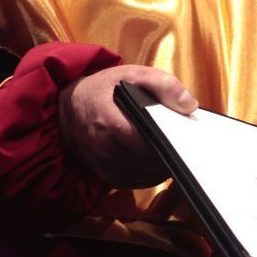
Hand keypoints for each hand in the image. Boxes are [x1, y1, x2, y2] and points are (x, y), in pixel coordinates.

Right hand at [57, 64, 196, 187]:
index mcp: (109, 122)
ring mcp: (102, 164)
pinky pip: (133, 183)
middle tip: (185, 148)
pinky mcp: (104, 174)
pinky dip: (148, 177)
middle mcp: (103, 148)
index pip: (147, 143)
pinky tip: (157, 164)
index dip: (169, 143)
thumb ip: (162, 84)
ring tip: (174, 154)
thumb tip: (189, 105)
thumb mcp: (131, 74)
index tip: (186, 139)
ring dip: (160, 169)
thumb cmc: (102, 89)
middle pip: (147, 162)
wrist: (67, 108)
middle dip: (168, 156)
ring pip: (142, 176)